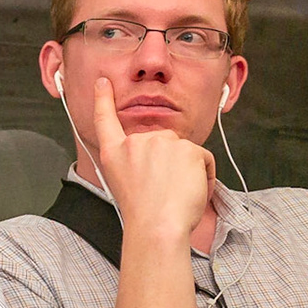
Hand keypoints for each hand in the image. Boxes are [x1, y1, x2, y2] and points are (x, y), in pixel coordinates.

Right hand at [91, 77, 214, 244]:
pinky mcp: (187, 148)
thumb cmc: (142, 213)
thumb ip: (134, 161)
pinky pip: (203, 159)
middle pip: (161, 143)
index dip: (103, 99)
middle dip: (168, 163)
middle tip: (163, 190)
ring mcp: (161, 142)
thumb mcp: (124, 183)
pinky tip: (192, 190)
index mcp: (115, 152)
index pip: (105, 119)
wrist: (157, 225)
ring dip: (187, 171)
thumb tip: (155, 152)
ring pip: (183, 152)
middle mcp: (135, 142)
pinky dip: (204, 175)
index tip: (102, 82)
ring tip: (177, 193)